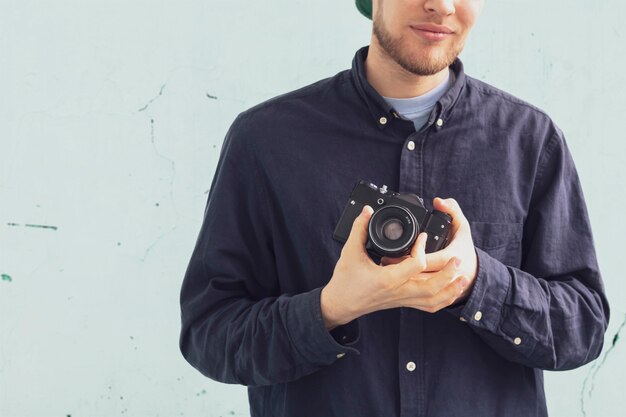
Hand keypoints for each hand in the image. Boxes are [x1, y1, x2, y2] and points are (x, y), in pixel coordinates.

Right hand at [320, 204, 468, 329]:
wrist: (341, 304)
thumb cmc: (344, 281)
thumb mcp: (350, 252)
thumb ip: (359, 229)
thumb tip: (366, 211)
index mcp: (386, 279)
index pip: (414, 265)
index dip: (421, 248)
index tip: (422, 236)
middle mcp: (397, 292)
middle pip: (431, 287)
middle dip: (448, 274)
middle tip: (458, 259)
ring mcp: (401, 300)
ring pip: (433, 300)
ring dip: (450, 290)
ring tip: (462, 276)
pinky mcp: (402, 303)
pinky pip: (428, 306)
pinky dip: (443, 300)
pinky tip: (451, 290)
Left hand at [381, 197, 477, 303]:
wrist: (472, 272)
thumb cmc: (464, 248)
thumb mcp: (461, 226)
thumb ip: (452, 210)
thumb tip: (438, 201)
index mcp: (449, 257)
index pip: (424, 260)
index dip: (407, 256)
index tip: (390, 251)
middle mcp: (443, 276)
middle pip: (416, 277)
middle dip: (398, 270)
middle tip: (382, 260)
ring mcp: (437, 289)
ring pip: (416, 289)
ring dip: (401, 281)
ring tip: (386, 269)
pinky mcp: (432, 297)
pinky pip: (419, 299)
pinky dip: (407, 292)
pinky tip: (396, 283)